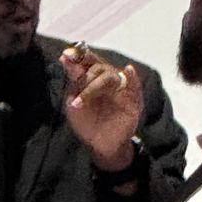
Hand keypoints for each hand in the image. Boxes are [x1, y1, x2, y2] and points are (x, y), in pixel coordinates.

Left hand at [60, 46, 144, 174]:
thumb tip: (66, 59)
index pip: (88, 62)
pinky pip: (135, 87)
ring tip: (83, 96)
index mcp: (93, 79)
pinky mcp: (133, 102)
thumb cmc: (87, 123)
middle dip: (85, 74)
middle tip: (75, 82)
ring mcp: (121, 90)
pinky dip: (133, 78)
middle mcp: (108, 81)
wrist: (99, 146)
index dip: (79, 56)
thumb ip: (73, 82)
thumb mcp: (73, 102)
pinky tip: (129, 70)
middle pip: (100, 68)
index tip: (67, 55)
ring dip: (97, 83)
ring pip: (112, 76)